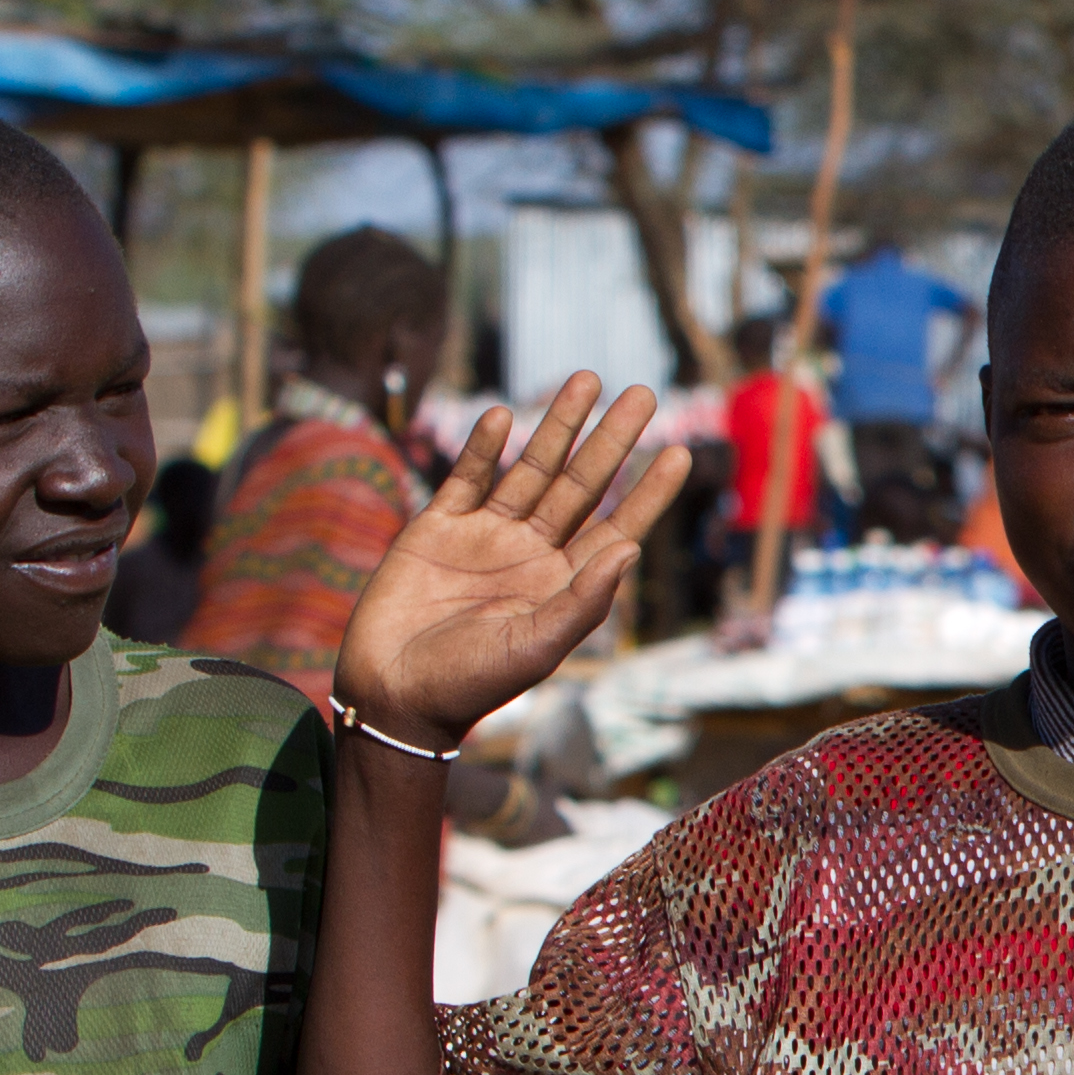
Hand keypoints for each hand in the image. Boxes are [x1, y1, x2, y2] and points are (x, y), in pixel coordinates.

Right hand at [333, 378, 689, 752]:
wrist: (393, 693)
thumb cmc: (469, 683)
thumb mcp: (536, 647)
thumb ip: (583, 601)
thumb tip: (630, 548)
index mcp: (563, 584)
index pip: (618, 528)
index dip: (648, 493)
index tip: (680, 454)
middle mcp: (531, 553)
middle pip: (582, 485)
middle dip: (611, 441)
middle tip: (645, 394)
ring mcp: (484, 537)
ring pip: (530, 469)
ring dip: (557, 427)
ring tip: (586, 381)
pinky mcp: (436, 528)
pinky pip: (466, 478)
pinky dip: (483, 448)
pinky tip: (504, 416)